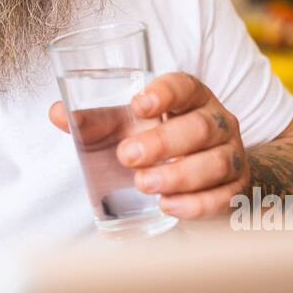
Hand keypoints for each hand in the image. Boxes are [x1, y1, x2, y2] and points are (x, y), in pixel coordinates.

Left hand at [49, 71, 246, 218]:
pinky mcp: (235, 191)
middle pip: (201, 127)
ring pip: (215, 163)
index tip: (139, 104)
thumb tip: (57, 113)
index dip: (166, 92)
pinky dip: (195, 204)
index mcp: (192, 98)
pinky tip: (169, 206)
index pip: (186, 86)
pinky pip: (222, 197)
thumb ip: (95, 121)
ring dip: (178, 175)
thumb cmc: (161, 143)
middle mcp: (218, 123)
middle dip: (164, 142)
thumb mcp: (129, 128)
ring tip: (144, 184)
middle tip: (127, 156)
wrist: (210, 179)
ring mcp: (232, 156)